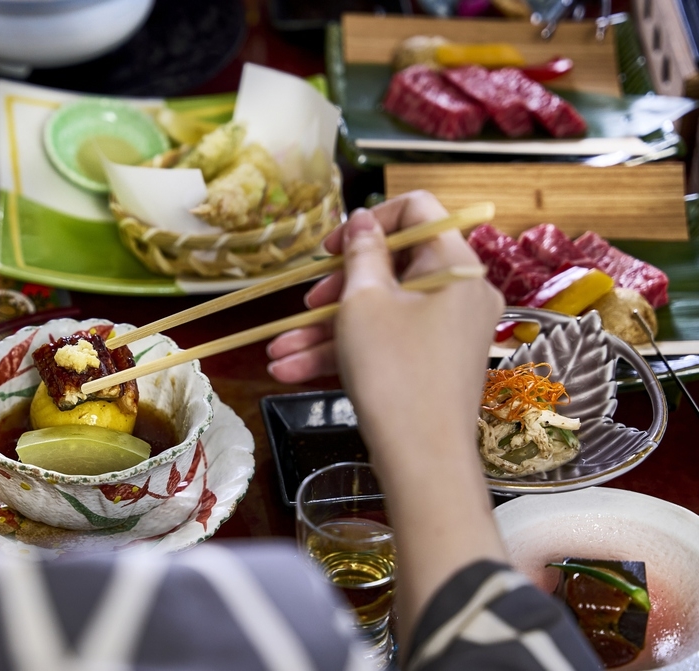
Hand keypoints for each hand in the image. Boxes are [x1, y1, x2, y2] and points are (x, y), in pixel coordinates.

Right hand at [268, 191, 508, 653]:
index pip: (416, 212)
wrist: (423, 461)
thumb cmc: (395, 372)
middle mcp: (459, 293)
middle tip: (305, 305)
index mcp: (455, 265)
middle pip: (392, 267)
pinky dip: (345, 353)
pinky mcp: (433, 365)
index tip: (329, 249)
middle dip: (336, 288)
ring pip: (381, 313)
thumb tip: (364, 220)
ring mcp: (448, 332)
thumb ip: (360, 254)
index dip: (367, 222)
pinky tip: (291, 370)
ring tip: (277, 351)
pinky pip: (387, 344)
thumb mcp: (364, 303)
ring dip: (326, 330)